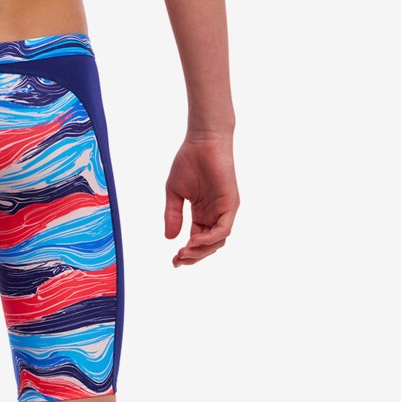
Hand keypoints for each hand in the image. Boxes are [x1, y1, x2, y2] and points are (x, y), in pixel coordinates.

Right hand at [165, 133, 238, 266]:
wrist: (202, 140)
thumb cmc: (188, 161)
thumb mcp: (174, 192)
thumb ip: (173, 214)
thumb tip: (169, 239)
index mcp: (202, 213)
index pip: (197, 240)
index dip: (187, 253)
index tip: (173, 260)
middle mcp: (215, 215)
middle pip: (208, 245)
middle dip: (194, 256)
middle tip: (178, 259)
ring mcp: (224, 210)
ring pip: (217, 241)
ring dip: (201, 251)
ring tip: (185, 251)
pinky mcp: (231, 204)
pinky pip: (224, 229)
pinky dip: (211, 238)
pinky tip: (195, 240)